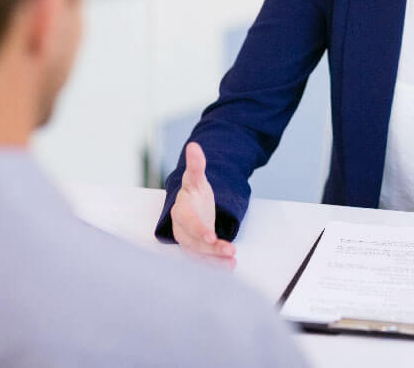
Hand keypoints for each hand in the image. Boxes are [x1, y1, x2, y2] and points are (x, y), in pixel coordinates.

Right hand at [170, 142, 236, 268]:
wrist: (191, 204)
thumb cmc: (193, 193)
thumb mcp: (196, 178)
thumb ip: (196, 164)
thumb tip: (194, 146)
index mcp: (180, 210)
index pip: (188, 221)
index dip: (199, 229)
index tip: (211, 237)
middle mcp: (182, 228)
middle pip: (194, 241)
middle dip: (211, 248)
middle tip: (230, 250)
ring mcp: (188, 241)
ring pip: (199, 254)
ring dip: (215, 260)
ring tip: (233, 262)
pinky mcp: (196, 250)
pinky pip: (204, 260)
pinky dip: (216, 265)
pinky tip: (230, 267)